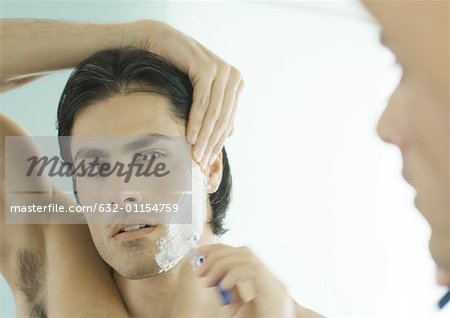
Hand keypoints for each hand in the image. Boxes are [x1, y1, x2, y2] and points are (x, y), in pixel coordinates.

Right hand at [140, 20, 243, 168]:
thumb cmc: (179, 69)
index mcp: (236, 83)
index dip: (218, 142)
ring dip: (204, 137)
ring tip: (195, 155)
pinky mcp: (207, 69)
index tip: (207, 161)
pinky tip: (190, 137)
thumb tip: (232, 134)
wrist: (160, 43)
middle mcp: (233, 76)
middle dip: (211, 143)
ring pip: (214, 113)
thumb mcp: (202, 91)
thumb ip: (218, 110)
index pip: (228, 120)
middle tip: (200, 162)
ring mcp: (222, 71)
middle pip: (222, 118)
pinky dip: (196, 122)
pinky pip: (202, 102)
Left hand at [195, 244, 294, 317]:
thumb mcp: (238, 308)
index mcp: (262, 278)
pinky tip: (223, 286)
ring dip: (222, 264)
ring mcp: (273, 282)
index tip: (199, 252)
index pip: (240, 253)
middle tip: (199, 271)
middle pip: (242, 251)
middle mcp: (269, 276)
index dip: (219, 249)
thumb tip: (212, 276)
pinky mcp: (272, 290)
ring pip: (246, 257)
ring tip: (208, 280)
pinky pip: (251, 271)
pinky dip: (233, 275)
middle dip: (217, 256)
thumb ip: (229, 291)